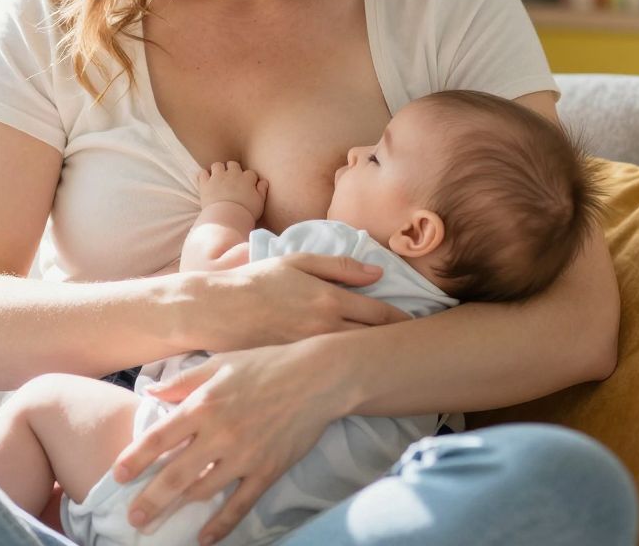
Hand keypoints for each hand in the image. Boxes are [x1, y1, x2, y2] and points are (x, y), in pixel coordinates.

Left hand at [110, 341, 343, 545]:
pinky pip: (240, 504)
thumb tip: (149, 392)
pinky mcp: (267, 471)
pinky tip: (204, 537)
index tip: (116, 476)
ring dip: (176, 510)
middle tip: (132, 516)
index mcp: (204, 404)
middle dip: (150, 499)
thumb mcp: (219, 363)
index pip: (160, 437)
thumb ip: (182, 382)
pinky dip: (221, 524)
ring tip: (154, 524)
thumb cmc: (265, 365)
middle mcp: (220, 433)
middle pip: (176, 474)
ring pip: (202, 491)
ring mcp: (244, 456)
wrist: (317, 378)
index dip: (135, 459)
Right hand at [193, 253, 410, 353]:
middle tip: (418, 349)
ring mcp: (313, 352)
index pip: (380, 314)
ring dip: (378, 361)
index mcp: (330, 300)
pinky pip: (332, 372)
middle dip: (398, 345)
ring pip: (356, 360)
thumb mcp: (297, 261)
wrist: (218, 311)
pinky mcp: (298, 368)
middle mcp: (326, 329)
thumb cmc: (257, 281)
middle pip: (375, 342)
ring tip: (397, 365)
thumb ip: (339, 266)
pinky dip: (350, 373)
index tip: (420, 326)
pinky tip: (360, 377)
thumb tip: (378, 273)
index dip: (403, 321)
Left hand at [195, 161, 266, 221]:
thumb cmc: (246, 213)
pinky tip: (207, 181)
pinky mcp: (205, 184)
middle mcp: (232, 174)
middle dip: (233, 170)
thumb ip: (262, 190)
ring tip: (218, 178)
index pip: (250, 173)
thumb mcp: (259, 203)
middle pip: (233, 164)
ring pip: (217, 165)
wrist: (227, 219)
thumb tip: (264, 181)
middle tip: (232, 180)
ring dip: (218, 170)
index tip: (248, 185)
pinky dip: (204, 176)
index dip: (249, 179)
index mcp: (247, 179)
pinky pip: (203, 173)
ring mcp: (217, 177)